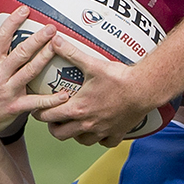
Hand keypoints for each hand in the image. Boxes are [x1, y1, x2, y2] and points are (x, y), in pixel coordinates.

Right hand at [0, 9, 69, 146]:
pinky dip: (51, 100)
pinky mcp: (15, 107)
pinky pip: (35, 102)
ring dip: (45, 59)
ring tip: (59, 47)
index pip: (0, 38)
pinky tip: (65, 94)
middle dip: (37, 38)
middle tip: (52, 27)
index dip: (13, 22)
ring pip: (29, 72)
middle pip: (20, 52)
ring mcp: (7, 91)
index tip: (25, 10)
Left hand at [36, 32, 158, 145]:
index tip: (38, 108)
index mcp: (78, 109)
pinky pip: (104, 143)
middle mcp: (87, 124)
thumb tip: (54, 40)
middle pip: (60, 134)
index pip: (48, 116)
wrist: (145, 89)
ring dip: (74, 134)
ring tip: (74, 123)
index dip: (39, 113)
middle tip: (54, 117)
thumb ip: (71, 53)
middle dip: (53, 127)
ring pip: (80, 141)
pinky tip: (99, 130)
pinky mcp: (117, 134)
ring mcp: (102, 131)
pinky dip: (99, 139)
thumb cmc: (120, 78)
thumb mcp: (92, 64)